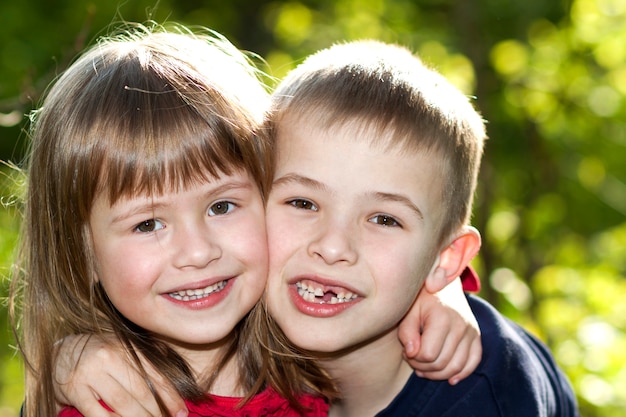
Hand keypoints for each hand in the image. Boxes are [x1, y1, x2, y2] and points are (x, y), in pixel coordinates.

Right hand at [54, 334, 187, 416]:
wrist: (59, 352)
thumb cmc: (99, 352)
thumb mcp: (123, 347)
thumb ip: (145, 358)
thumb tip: (174, 371)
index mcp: (127, 348)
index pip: (155, 375)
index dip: (171, 396)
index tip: (181, 412)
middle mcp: (110, 357)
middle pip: (142, 391)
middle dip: (157, 411)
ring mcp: (91, 373)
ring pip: (122, 403)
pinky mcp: (74, 389)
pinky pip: (98, 413)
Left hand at [397, 277, 481, 384]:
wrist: (443, 285)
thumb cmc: (421, 299)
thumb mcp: (408, 311)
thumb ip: (406, 333)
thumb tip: (411, 353)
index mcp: (442, 318)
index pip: (427, 354)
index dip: (413, 358)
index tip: (406, 351)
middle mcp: (460, 325)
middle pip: (441, 363)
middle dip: (423, 367)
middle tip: (412, 359)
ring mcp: (471, 331)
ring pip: (456, 367)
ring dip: (438, 374)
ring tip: (424, 368)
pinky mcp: (477, 336)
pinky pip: (473, 362)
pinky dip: (462, 373)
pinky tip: (450, 379)